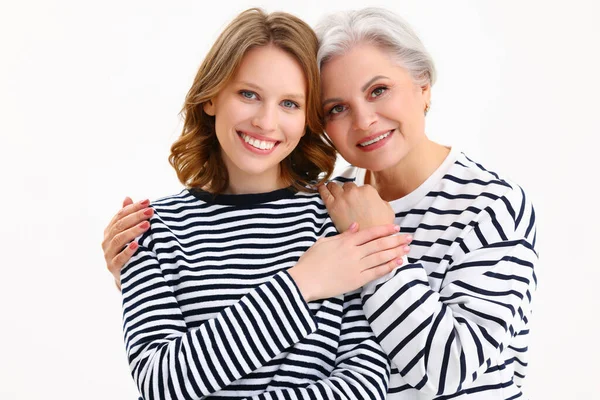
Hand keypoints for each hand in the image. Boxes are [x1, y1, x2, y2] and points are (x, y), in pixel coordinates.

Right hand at [102, 197, 152, 288]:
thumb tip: (127, 197)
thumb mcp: (129, 234)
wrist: (127, 276)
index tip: (147, 201)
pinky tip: (137, 245)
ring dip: (133, 231)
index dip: (133, 208)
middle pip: (120, 225)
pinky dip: (128, 251)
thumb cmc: (129, 251)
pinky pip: (119, 258)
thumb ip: (127, 217)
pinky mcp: (113, 267)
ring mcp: (108, 254)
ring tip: (147, 224)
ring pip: (119, 240)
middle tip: (150, 211)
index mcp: (110, 231)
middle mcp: (106, 241)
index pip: (120, 215)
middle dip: (136, 217)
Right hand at [288, 223, 410, 301]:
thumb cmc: (311, 261)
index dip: (384, 230)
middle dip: (395, 240)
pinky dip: (388, 267)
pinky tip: (398, 263)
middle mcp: (354, 252)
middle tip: (409, 237)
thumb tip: (355, 226)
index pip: (370, 233)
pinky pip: (376, 272)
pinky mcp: (357, 280)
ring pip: (381, 257)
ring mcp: (356, 266)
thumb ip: (342, 235)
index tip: (396, 228)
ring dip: (395, 252)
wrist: (305, 280)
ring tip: (407, 249)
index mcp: (346, 242)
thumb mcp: (324, 242)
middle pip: (379, 244)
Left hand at [319, 182, 394, 231]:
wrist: (369, 240)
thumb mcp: (388, 210)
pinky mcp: (332, 206)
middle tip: (345, 195)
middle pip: (347, 186)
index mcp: (367, 190)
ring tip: (331, 187)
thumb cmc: (380, 227)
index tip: (357, 197)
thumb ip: (381, 201)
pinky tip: (320, 187)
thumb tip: (378, 200)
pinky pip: (325, 193)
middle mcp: (354, 191)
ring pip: (334, 186)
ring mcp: (342, 198)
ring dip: (333, 187)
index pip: (360, 186)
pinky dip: (322, 189)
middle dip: (346, 190)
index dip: (358, 193)